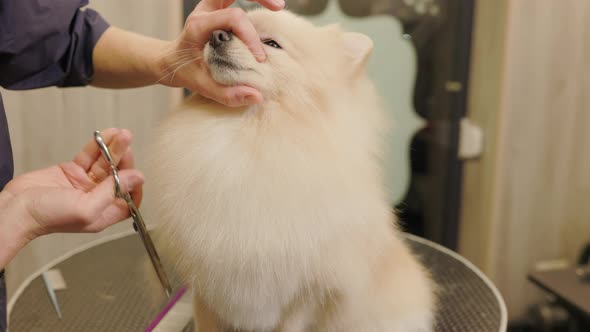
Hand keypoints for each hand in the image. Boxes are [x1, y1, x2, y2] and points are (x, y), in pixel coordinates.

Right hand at [2, 128, 143, 236]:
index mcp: (103, 213)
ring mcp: (84, 184)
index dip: (136, 186)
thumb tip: (136, 179)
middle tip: (127, 145)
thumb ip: (112, 193)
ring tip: (122, 134)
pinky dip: (98, 146)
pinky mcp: (71, 171)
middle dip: (125, 160)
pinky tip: (106, 135)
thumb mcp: (86, 209)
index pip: (129, 199)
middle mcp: (96, 198)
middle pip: (119, 176)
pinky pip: (89, 156)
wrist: (15, 208)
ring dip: (114, 148)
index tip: (137, 172)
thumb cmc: (47, 217)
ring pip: (105, 163)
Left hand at [156, 0, 284, 106]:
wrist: (170, 61)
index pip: (232, 18)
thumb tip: (257, 96)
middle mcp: (204, 11)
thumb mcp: (203, 87)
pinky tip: (269, 8)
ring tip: (277, 6)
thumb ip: (227, 94)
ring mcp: (210, 8)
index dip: (250, 36)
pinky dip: (252, 0)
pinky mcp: (217, 10)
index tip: (259, 58)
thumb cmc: (185, 73)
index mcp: (199, 26)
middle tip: (279, 6)